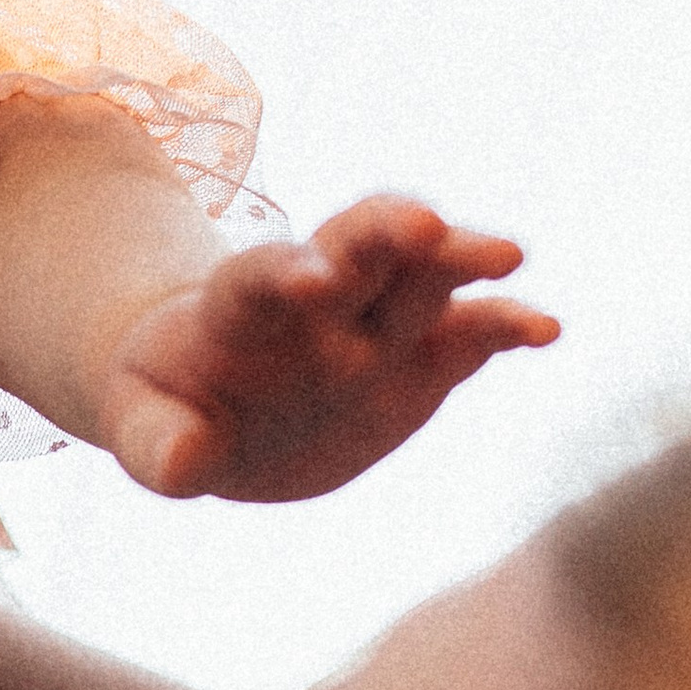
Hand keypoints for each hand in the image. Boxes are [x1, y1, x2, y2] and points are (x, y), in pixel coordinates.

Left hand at [102, 197, 558, 500]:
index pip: (260, 276)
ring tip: (507, 256)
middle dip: (386, 232)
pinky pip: (469, 334)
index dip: (285, 271)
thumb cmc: (167, 407)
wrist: (214, 406)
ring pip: (421, 274)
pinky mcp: (421, 357)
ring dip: (459, 258)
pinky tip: (546, 330)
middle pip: (353, 248)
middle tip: (423, 225)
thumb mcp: (143, 427)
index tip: (311, 278)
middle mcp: (318, 301)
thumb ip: (161, 446)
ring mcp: (375, 324)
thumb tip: (186, 464)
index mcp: (238, 309)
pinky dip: (505, 326)